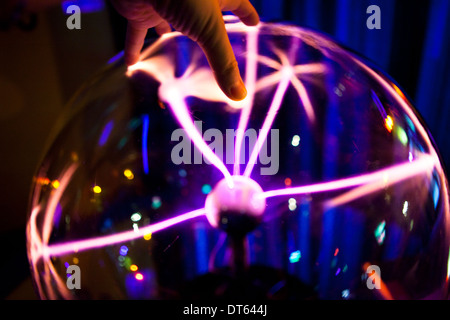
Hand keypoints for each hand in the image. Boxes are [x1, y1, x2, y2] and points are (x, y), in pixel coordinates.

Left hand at [111, 0, 259, 100]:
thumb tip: (239, 94)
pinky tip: (133, 62)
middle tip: (215, 39)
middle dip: (208, 27)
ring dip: (168, 33)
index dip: (246, 13)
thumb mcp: (210, 29)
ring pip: (169, 22)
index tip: (253, 22)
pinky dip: (135, 47)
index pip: (237, 3)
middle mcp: (192, 0)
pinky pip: (138, 32)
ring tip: (172, 45)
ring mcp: (167, 4)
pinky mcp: (142, 10)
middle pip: (204, 15)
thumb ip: (223, 62)